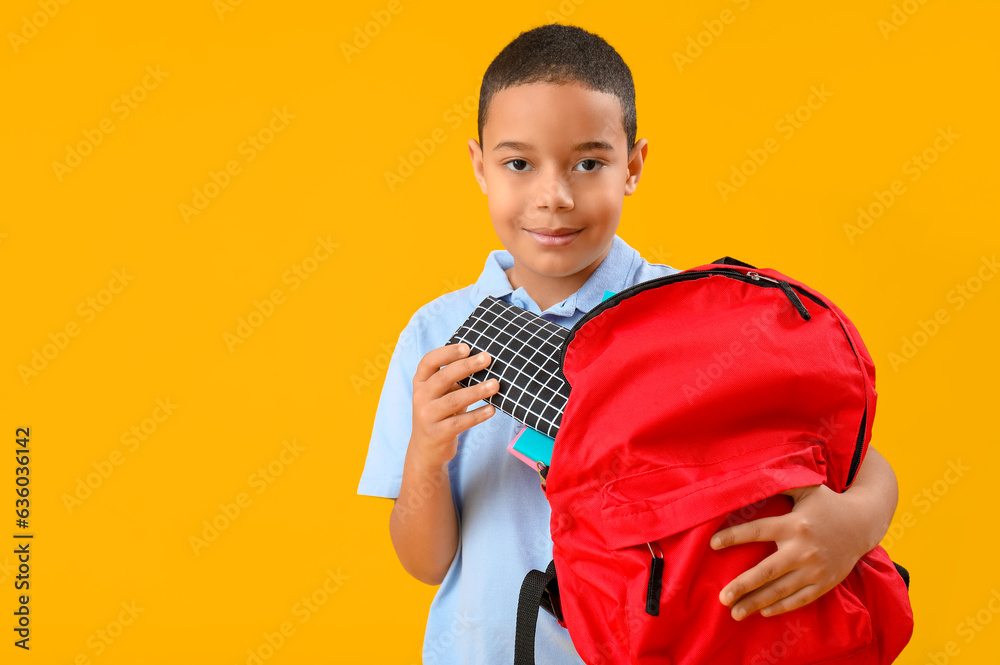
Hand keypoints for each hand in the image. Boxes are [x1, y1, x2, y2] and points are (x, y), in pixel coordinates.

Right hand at [409, 343, 498, 470]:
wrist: (425, 449)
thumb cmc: (440, 413)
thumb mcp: (441, 394)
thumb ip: (453, 379)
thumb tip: (483, 360)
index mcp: (420, 382)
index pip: (429, 361)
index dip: (447, 352)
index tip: (467, 347)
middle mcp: (420, 397)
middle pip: (443, 377)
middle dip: (466, 366)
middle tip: (487, 358)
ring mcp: (427, 416)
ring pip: (454, 401)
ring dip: (477, 391)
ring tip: (495, 385)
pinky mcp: (438, 433)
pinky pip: (460, 422)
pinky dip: (478, 415)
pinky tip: (492, 409)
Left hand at [710, 483, 870, 620]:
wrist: (863, 523)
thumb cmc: (827, 503)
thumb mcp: (806, 487)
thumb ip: (781, 482)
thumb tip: (752, 474)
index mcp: (794, 524)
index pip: (758, 530)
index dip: (734, 536)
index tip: (712, 544)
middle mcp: (803, 549)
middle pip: (767, 570)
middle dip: (742, 585)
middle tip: (722, 598)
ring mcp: (815, 569)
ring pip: (781, 590)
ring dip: (756, 603)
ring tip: (735, 613)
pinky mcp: (825, 583)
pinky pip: (800, 599)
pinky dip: (781, 607)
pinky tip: (763, 611)